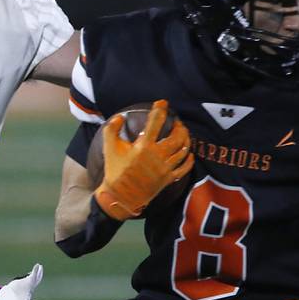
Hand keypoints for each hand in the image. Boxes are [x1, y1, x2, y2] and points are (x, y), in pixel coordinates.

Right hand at [94, 99, 193, 220]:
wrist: (121, 196)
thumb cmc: (115, 170)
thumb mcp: (109, 147)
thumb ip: (112, 129)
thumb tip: (120, 117)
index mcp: (143, 146)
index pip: (156, 122)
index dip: (160, 109)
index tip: (162, 103)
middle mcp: (157, 156)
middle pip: (176, 136)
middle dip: (179, 126)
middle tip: (177, 122)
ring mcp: (165, 168)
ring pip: (183, 150)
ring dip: (185, 139)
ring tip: (183, 134)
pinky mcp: (168, 179)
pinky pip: (185, 168)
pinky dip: (189, 159)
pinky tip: (188, 153)